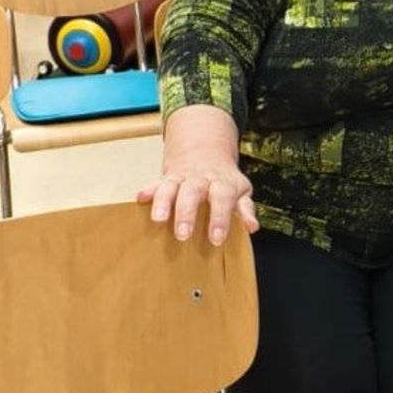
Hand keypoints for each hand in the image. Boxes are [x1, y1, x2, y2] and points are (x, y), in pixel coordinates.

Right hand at [137, 156, 258, 245]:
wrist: (206, 153)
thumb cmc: (225, 181)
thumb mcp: (241, 191)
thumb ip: (245, 209)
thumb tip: (251, 227)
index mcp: (222, 183)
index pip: (222, 198)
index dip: (219, 218)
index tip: (216, 239)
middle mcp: (200, 179)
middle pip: (192, 192)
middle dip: (186, 213)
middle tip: (183, 235)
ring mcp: (182, 178)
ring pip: (171, 187)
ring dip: (163, 202)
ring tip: (158, 220)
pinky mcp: (166, 179)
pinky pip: (156, 183)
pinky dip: (148, 191)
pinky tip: (141, 199)